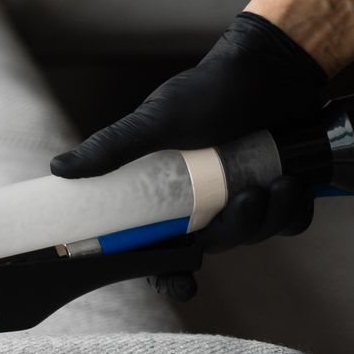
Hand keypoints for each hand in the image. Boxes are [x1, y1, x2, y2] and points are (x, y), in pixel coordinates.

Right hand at [53, 12, 328, 262]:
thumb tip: (59, 169)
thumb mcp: (157, 119)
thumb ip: (113, 148)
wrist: (272, 66)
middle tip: (248, 199)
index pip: (158, 249)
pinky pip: (289, 221)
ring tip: (280, 181)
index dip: (167, 276)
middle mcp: (202, 199)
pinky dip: (295, 209)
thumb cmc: (211, 90)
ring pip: (254, 234)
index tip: (184, 286)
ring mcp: (242, 195)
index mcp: (166, 193)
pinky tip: (294, 181)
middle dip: (236, 230)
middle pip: (215, 246)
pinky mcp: (279, 189)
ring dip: (270, 215)